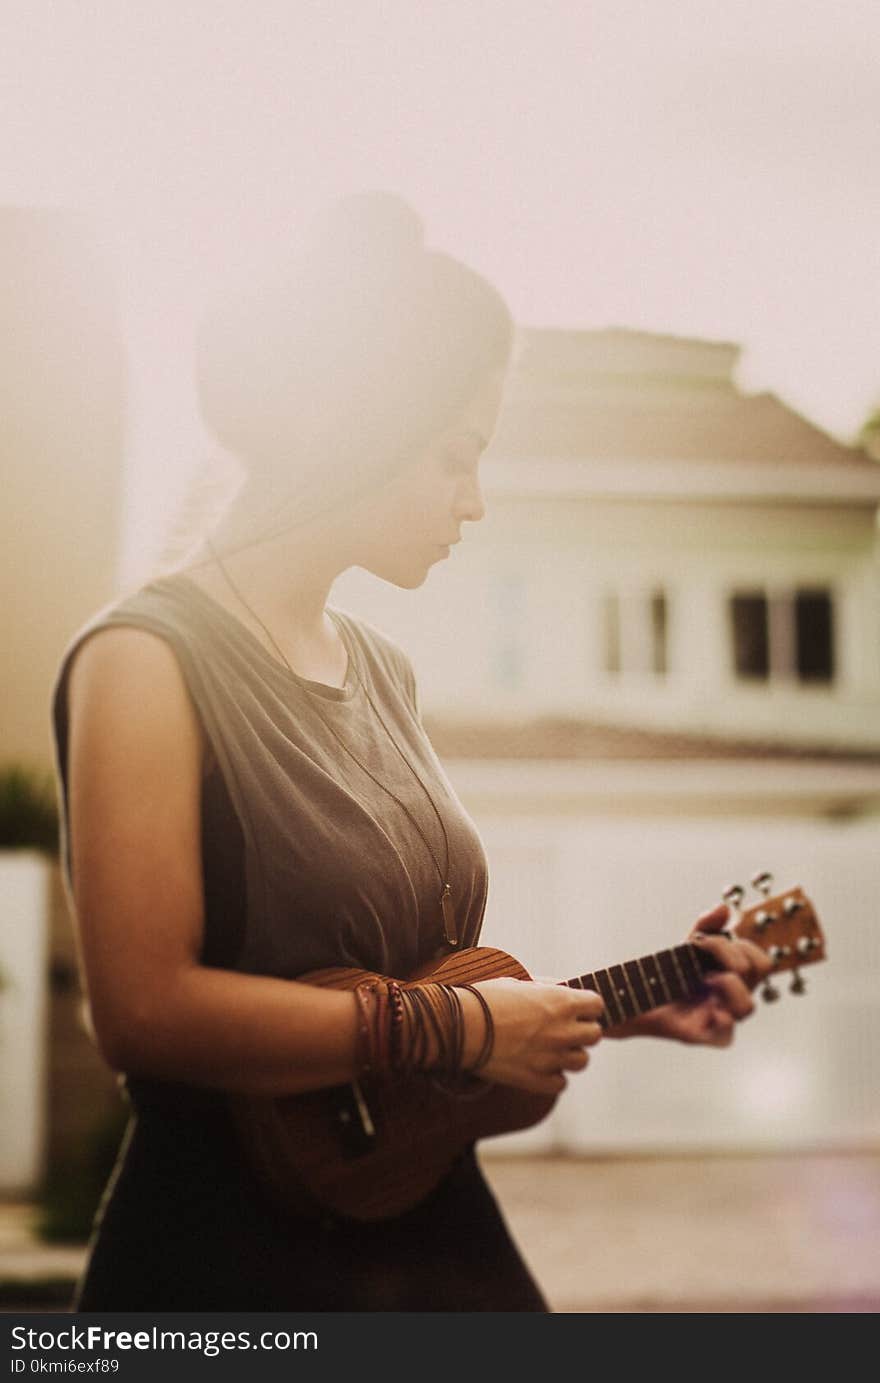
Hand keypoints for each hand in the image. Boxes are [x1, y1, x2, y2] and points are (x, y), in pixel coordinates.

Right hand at [462, 977, 603, 1095]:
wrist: (460, 1026)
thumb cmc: (485, 999)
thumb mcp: (518, 982)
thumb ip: (547, 987)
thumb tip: (564, 989)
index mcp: (561, 1001)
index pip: (597, 1005)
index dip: (587, 1006)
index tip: (576, 1009)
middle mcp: (562, 1030)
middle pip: (595, 1035)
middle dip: (582, 1031)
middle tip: (563, 1029)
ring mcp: (551, 1057)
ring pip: (582, 1061)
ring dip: (569, 1055)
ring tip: (550, 1049)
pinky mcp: (537, 1080)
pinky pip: (561, 1083)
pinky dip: (553, 1076)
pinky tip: (539, 1066)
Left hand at [610, 903, 773, 1047]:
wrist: (639, 997)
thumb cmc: (669, 974)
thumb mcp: (687, 946)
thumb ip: (706, 926)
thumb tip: (724, 908)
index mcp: (736, 978)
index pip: (762, 963)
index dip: (744, 947)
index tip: (708, 940)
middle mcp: (733, 997)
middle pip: (758, 975)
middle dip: (731, 953)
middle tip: (703, 950)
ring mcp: (721, 1017)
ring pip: (748, 1007)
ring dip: (730, 985)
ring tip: (706, 979)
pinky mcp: (704, 1034)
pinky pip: (726, 1036)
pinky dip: (721, 1020)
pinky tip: (709, 1008)